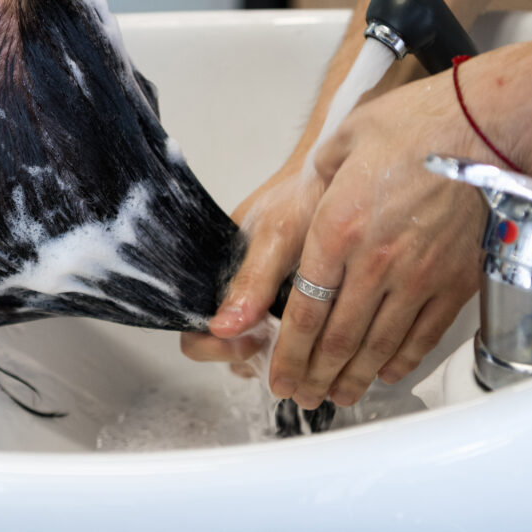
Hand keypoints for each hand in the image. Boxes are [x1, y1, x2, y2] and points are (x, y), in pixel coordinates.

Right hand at [181, 158, 322, 373]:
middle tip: (283, 348)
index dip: (216, 349)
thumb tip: (220, 327)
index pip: (194, 334)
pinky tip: (324, 333)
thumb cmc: (298, 197)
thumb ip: (250, 280)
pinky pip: (284, 340)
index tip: (250, 343)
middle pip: (226, 350)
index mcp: (217, 279)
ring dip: (279, 354)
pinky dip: (301, 344)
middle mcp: (235, 295)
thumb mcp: (276, 236)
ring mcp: (262, 304)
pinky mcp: (291, 306)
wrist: (337, 176)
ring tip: (310, 342)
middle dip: (252, 357)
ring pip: (257, 351)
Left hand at [268, 73, 487, 407]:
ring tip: (335, 396)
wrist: (482, 125)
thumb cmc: (408, 126)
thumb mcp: (334, 151)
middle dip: (312, 375)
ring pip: (379, 345)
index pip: (304, 311)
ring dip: (352, 377)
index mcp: (337, 230)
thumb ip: (301, 202)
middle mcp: (376, 262)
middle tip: (297, 396)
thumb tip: (263, 259)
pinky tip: (385, 372)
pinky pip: (423, 334)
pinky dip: (401, 360)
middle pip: (337, 338)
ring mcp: (419, 276)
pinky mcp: (454, 280)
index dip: (286, 354)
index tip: (276, 374)